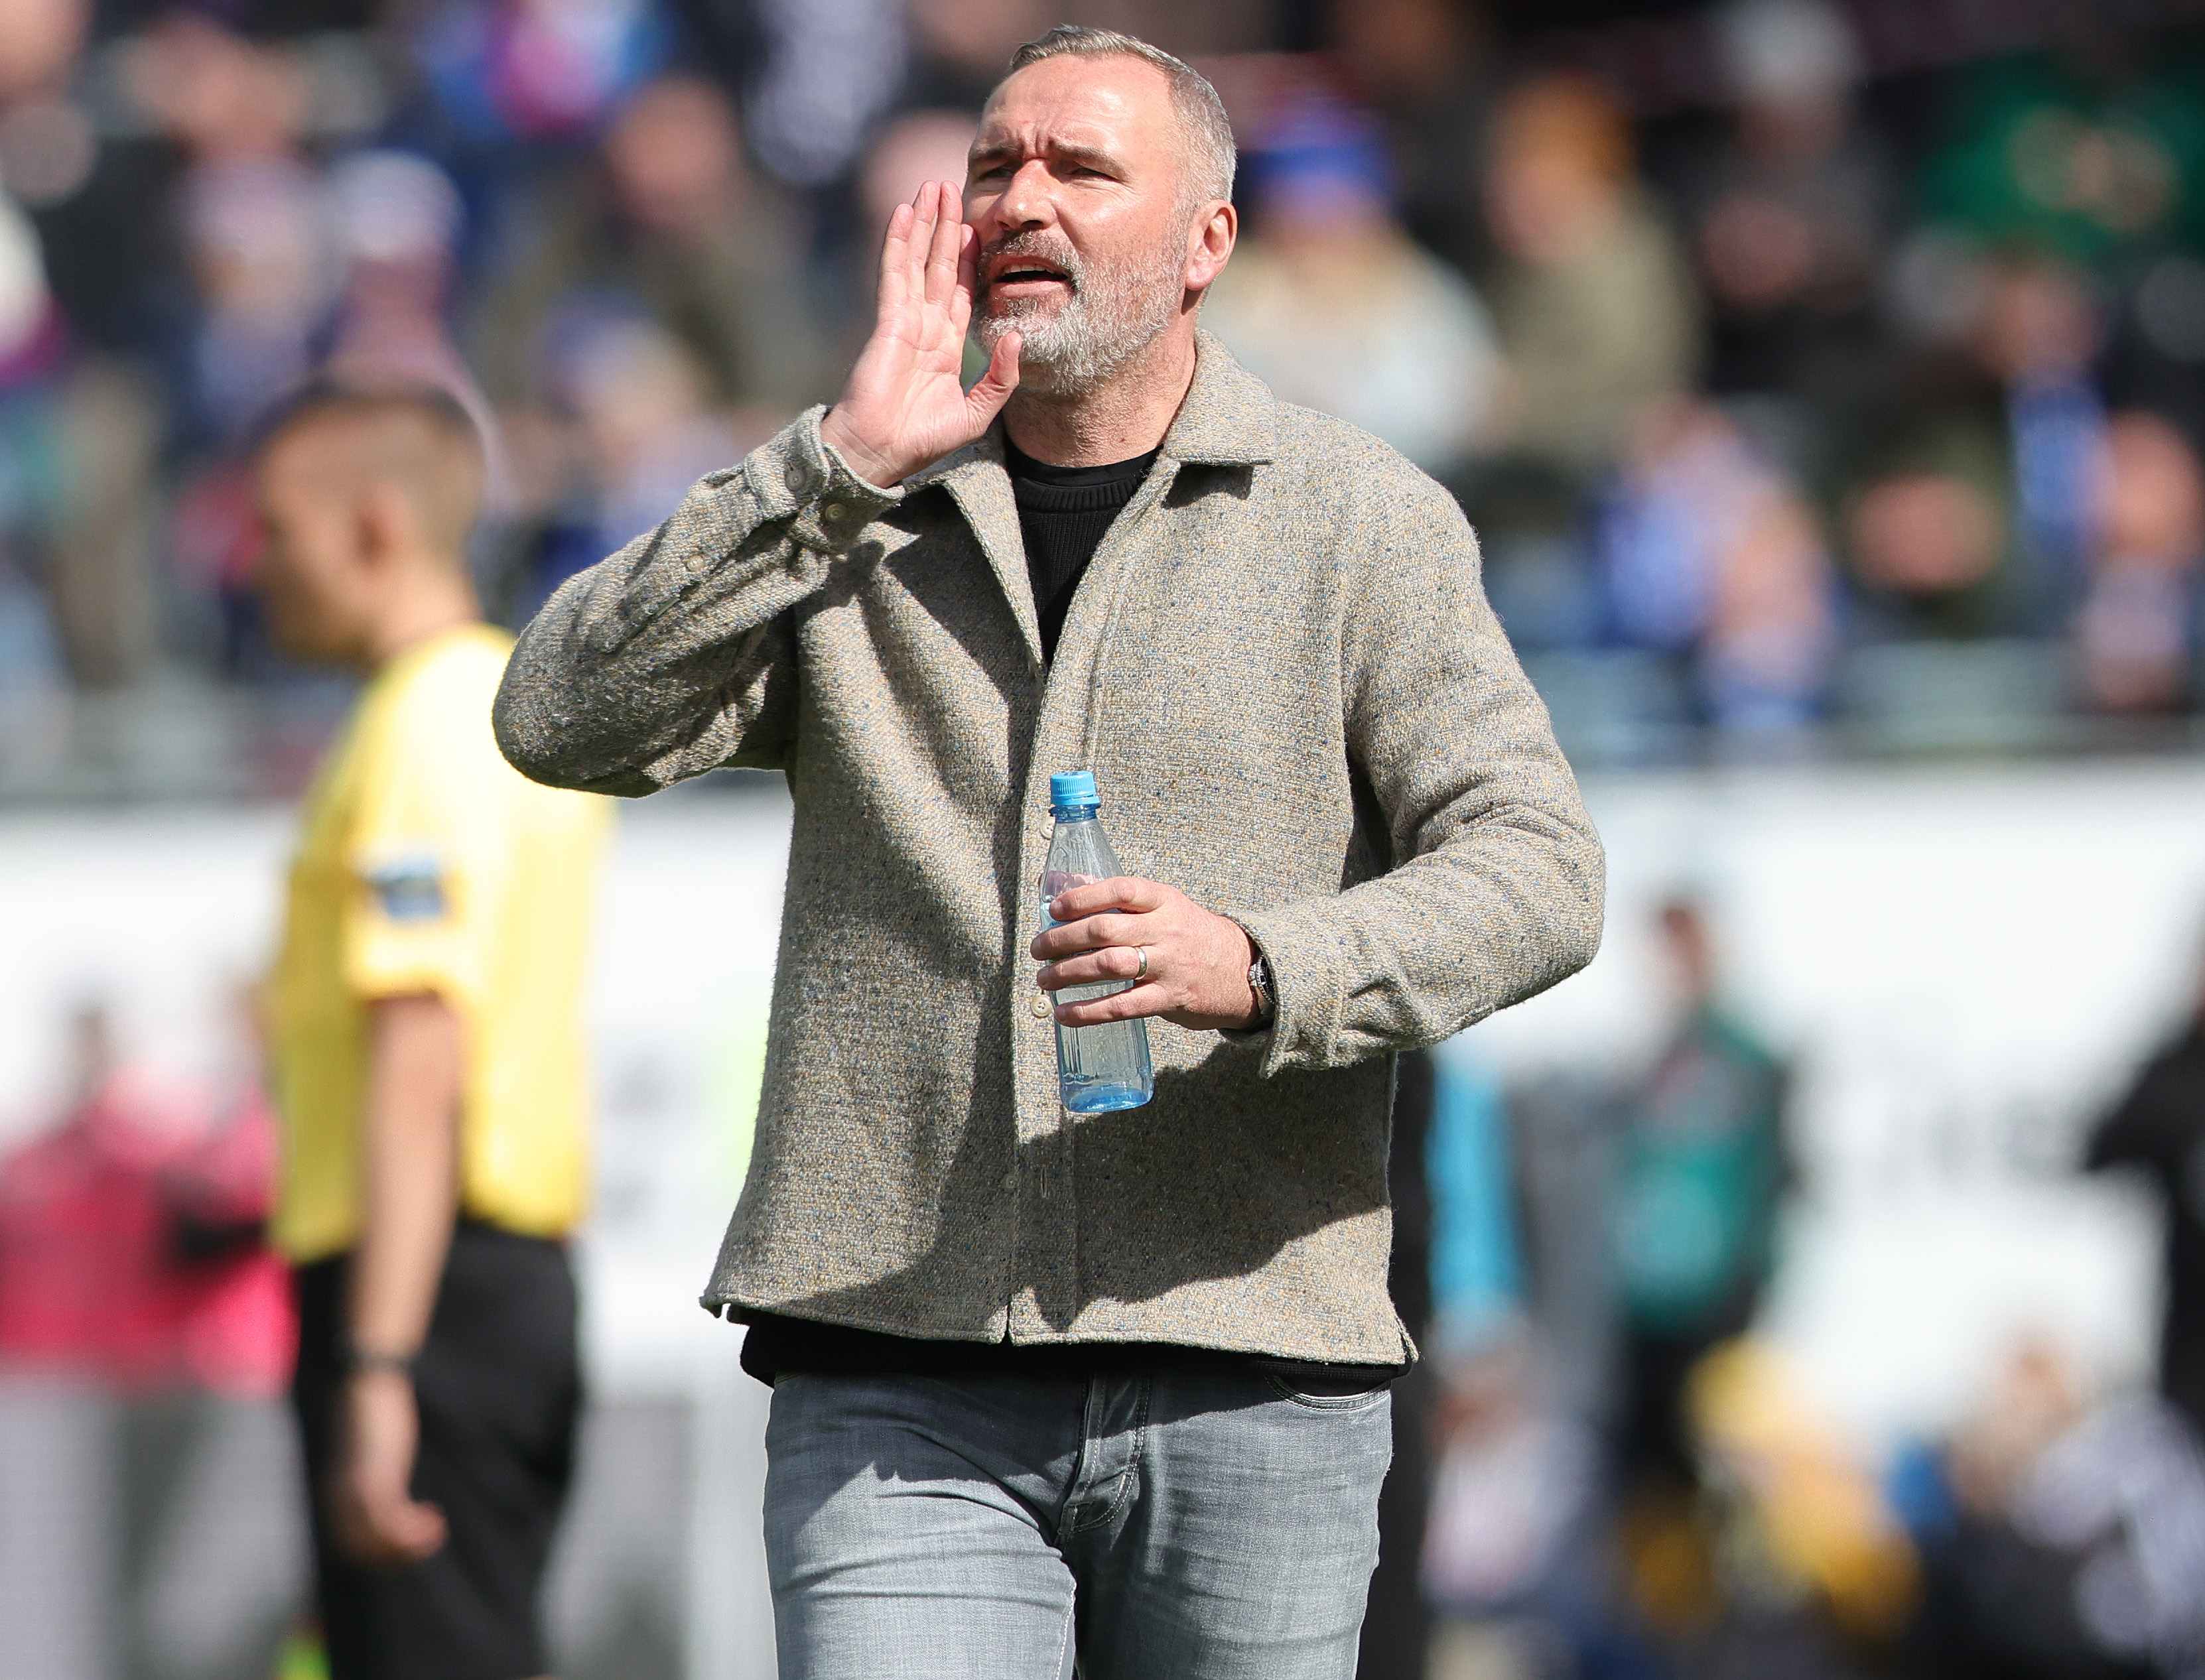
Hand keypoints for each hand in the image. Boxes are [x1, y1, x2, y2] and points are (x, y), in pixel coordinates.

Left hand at [331, 1369, 445, 1565]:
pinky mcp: (375, 1478)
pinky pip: (389, 1520)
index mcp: (337, 1496)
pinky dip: (412, 1530)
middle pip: (359, 1548)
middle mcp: (341, 1499)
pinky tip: (434, 1519)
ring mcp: (357, 1490)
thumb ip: (373, 1476)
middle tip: (427, 1543)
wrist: (366, 1384)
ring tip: (436, 1533)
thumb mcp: (371, 1453)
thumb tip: (385, 1495)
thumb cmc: (372, 1418)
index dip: (381, 1554)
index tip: (410, 1545)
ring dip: (408, 1546)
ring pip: (375, 1539)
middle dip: (394, 1555)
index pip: (350, 1544)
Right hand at [820, 179, 1019, 487]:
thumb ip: (1000, 378)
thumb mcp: (976, 413)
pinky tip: (904, 212)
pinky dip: (900, 242)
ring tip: (932, 187)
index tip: (977, 228)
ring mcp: (904, 320)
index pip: (959, 291)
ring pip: (918, 260)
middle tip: (951, 189)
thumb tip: (1018, 337)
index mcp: (945, 346)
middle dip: (946, 227)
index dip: (969, 259)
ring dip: (925, 223)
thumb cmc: (922, 440)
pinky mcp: (888, 321)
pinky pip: (896, 273)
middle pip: (939, 265)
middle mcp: (924, 327)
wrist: (880, 453)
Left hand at [1030, 877, 1262, 1032]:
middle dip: (1063, 939)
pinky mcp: (1169, 999)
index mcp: (1163, 900)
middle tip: (1038, 949)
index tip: (1054, 909)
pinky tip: (1065, 1015)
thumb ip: (1115, 897)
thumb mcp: (1163, 906)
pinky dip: (1089, 1012)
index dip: (1082, 898)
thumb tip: (1060, 882)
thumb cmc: (1189, 934)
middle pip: (1106, 929)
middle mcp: (1166, 929)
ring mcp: (1169, 965)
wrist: (1242, 970)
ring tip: (1044, 980)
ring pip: (1110, 965)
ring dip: (1068, 973)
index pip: (1120, 890)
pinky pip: (1123, 1006)